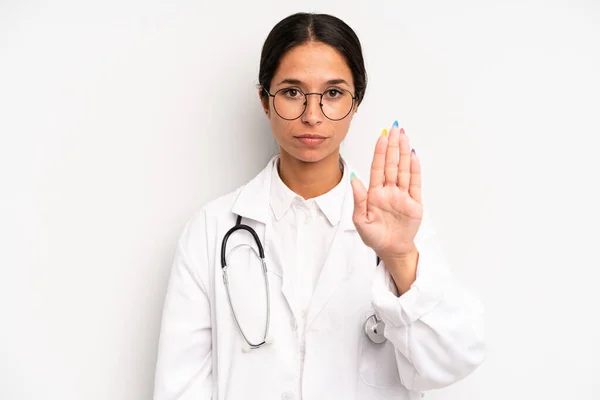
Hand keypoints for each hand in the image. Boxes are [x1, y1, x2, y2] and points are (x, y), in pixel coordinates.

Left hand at [350, 122, 422, 261]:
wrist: (391, 251)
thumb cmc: (374, 237)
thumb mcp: (360, 220)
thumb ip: (358, 199)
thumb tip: (353, 178)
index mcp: (374, 193)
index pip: (377, 168)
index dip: (379, 152)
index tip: (381, 137)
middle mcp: (389, 191)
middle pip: (391, 164)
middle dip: (392, 146)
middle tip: (395, 128)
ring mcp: (402, 195)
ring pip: (403, 170)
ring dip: (403, 153)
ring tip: (404, 137)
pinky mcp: (414, 203)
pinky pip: (415, 183)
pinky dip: (414, 170)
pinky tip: (413, 156)